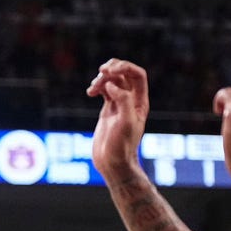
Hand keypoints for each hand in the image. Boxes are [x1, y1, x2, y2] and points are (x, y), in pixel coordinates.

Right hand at [88, 59, 150, 175]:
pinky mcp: (108, 110)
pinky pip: (104, 90)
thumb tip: (112, 85)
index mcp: (140, 102)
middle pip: (125, 73)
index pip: (138, 75)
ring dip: (101, 78)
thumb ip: (123, 100)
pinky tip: (90, 93)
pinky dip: (96, 86)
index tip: (110, 71)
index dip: (125, 67)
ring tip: (92, 88)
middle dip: (113, 68)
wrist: (112, 162)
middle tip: (102, 72)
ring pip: (113, 80)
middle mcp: (131, 101)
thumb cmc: (121, 146)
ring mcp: (119, 104)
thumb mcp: (125, 123)